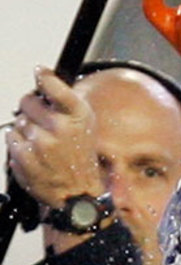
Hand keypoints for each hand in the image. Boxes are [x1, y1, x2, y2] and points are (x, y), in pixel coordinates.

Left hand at [6, 69, 101, 207]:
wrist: (78, 191)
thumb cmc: (80, 155)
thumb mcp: (84, 123)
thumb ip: (65, 100)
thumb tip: (42, 75)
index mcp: (78, 115)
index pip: (53, 85)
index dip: (44, 77)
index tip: (40, 72)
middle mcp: (60, 127)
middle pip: (27, 101)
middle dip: (30, 107)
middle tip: (41, 120)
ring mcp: (41, 143)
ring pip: (18, 121)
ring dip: (26, 129)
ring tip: (42, 143)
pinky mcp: (25, 157)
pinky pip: (11, 138)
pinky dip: (19, 144)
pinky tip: (34, 153)